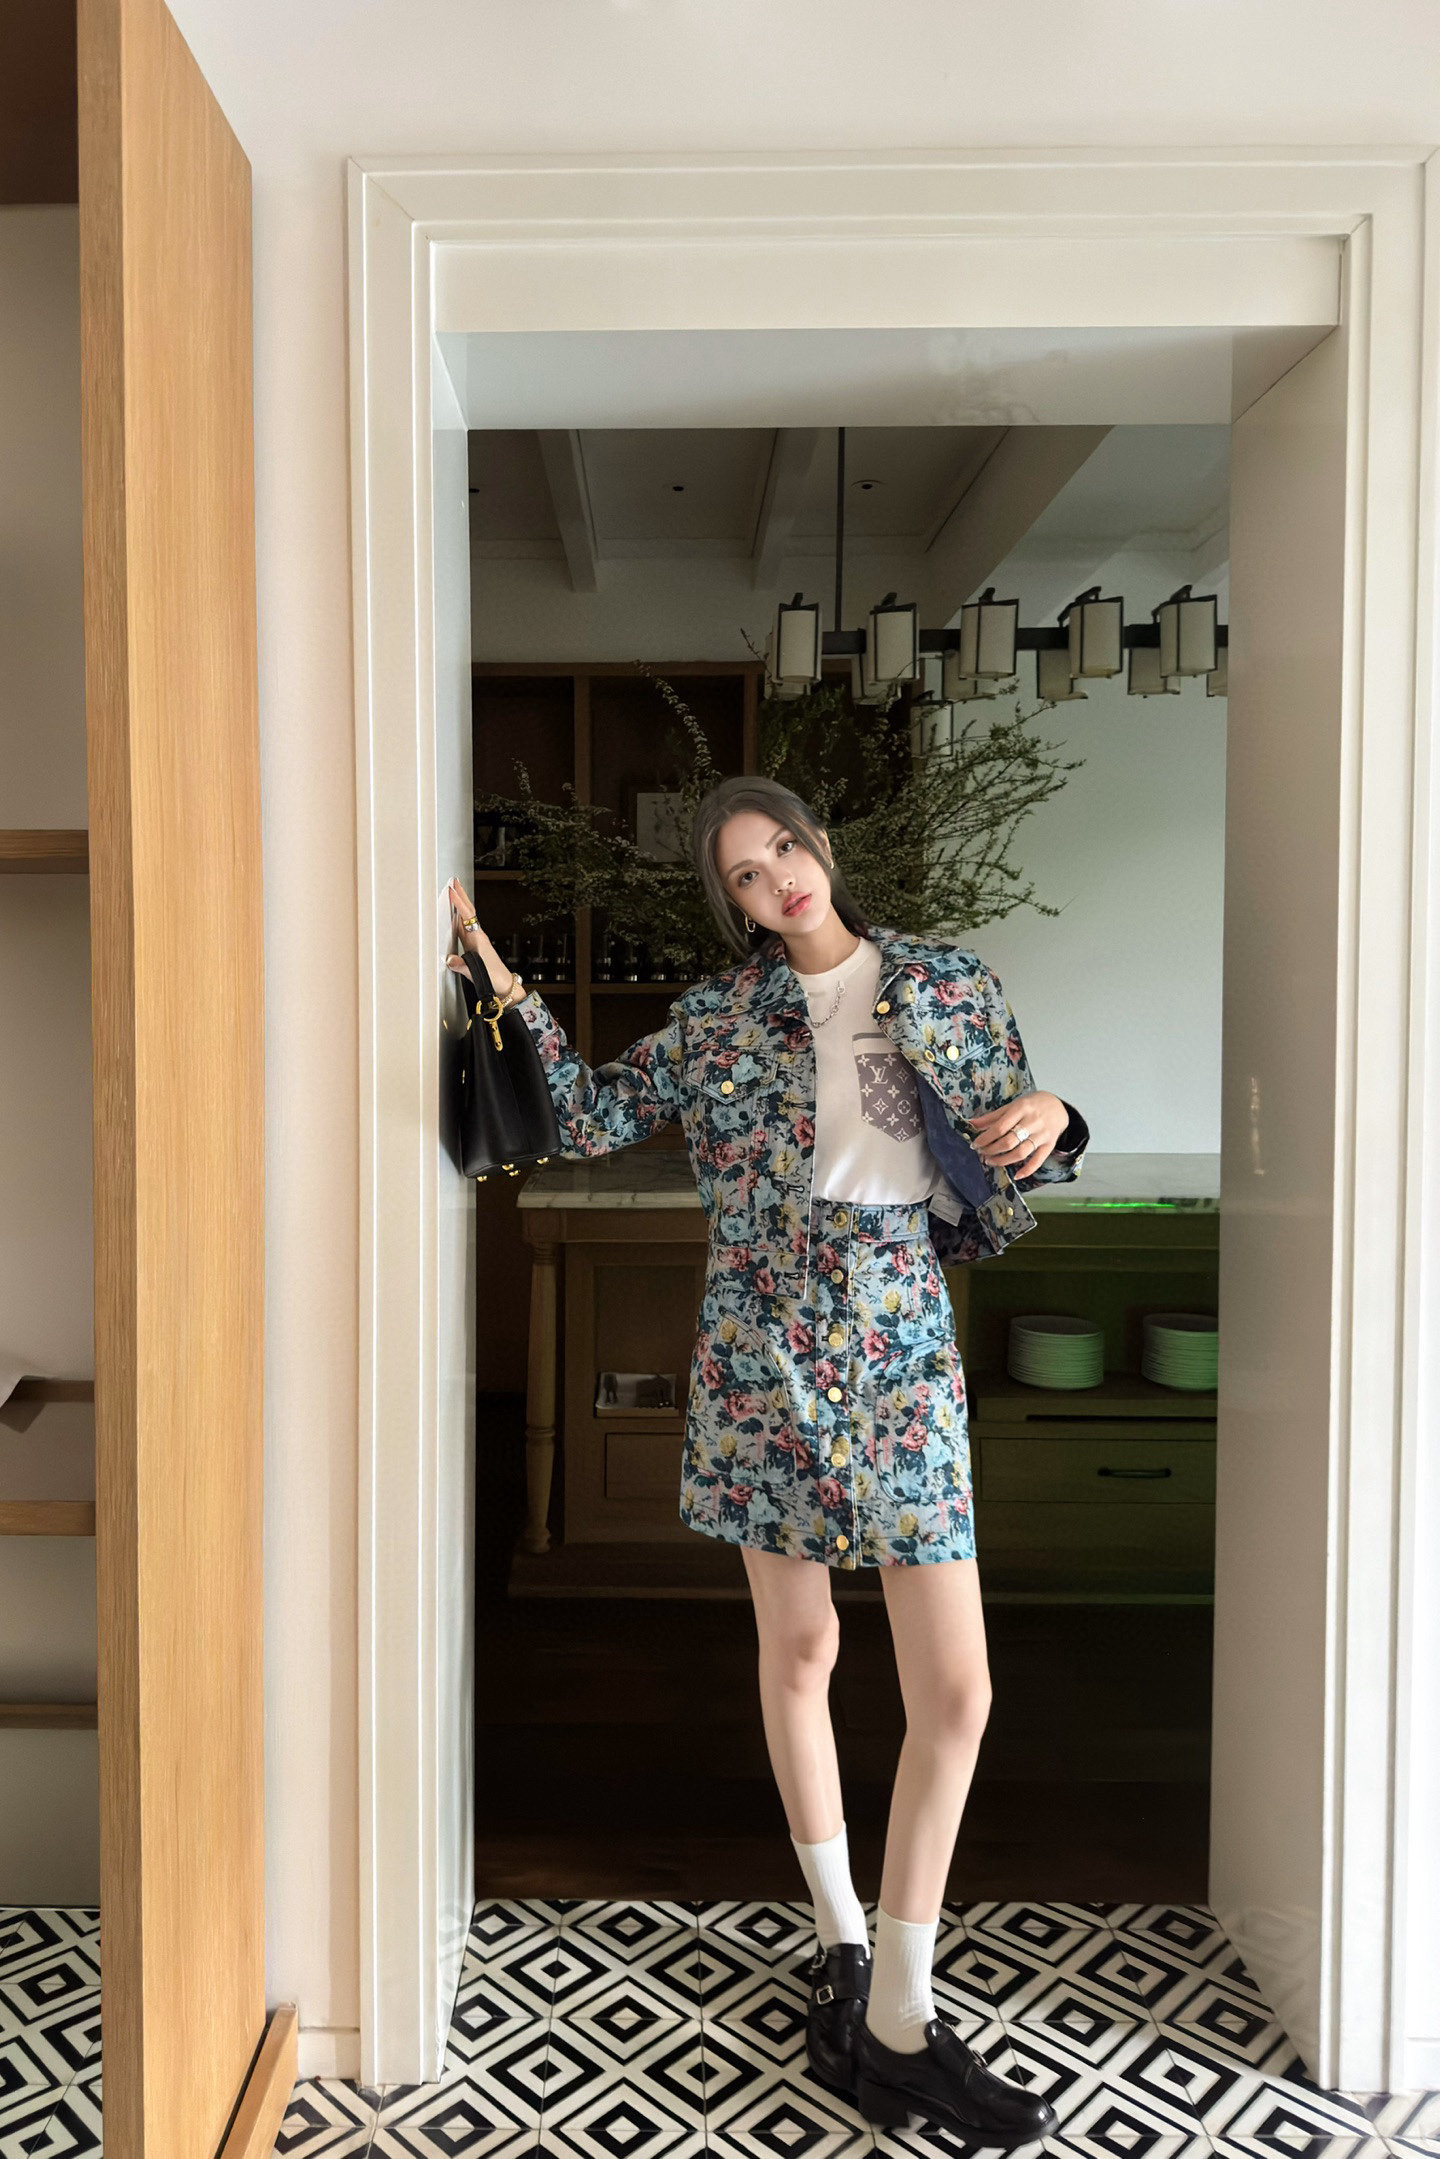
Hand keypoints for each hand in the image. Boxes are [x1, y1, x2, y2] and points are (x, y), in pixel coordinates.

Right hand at [446, 876, 512, 996]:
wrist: (504, 985)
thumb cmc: (494, 978)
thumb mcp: (476, 972)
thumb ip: (462, 965)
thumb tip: (449, 960)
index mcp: (477, 939)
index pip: (466, 916)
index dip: (458, 903)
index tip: (452, 890)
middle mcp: (477, 937)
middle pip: (468, 912)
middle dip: (461, 896)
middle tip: (455, 881)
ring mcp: (477, 940)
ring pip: (467, 918)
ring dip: (461, 905)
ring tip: (455, 894)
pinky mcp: (476, 946)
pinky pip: (466, 927)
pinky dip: (460, 918)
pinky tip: (457, 918)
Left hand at [968, 1089, 1067, 1176]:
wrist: (1058, 1106)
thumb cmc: (1032, 1105)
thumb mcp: (1012, 1105)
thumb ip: (992, 1117)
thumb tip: (972, 1124)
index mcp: (1021, 1109)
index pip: (1000, 1127)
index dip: (985, 1138)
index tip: (975, 1144)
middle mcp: (1033, 1122)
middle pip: (1009, 1142)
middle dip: (992, 1150)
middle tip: (982, 1153)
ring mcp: (1042, 1135)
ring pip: (1021, 1153)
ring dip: (1003, 1160)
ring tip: (991, 1161)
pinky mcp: (1050, 1145)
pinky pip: (1038, 1160)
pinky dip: (1027, 1170)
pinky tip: (1016, 1175)